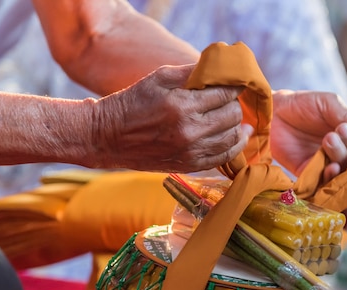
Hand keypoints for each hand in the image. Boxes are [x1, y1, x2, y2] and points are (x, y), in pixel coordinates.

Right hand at [89, 64, 251, 171]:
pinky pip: (224, 157)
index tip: (235, 83)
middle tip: (227, 99)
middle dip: (233, 104)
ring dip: (237, 124)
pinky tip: (237, 136)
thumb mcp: (159, 77)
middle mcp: (190, 130)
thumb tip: (221, 67)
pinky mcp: (190, 165)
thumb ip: (192, 72)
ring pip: (232, 137)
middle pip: (232, 115)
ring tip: (233, 117)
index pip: (225, 94)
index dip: (234, 86)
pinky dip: (234, 145)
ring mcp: (191, 151)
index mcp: (183, 105)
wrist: (109, 137)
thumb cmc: (135, 101)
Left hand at [270, 90, 346, 178]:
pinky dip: (332, 179)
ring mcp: (333, 167)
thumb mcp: (328, 105)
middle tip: (339, 129)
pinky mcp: (313, 177)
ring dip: (343, 158)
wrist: (272, 114)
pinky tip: (329, 167)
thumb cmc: (303, 105)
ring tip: (328, 138)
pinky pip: (328, 186)